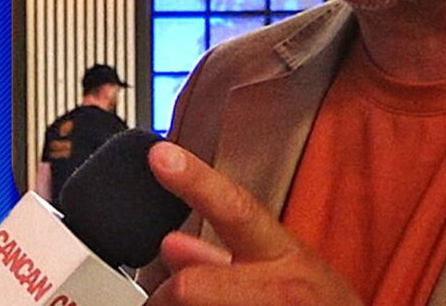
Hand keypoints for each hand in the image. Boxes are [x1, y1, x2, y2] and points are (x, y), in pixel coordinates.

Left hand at [145, 142, 363, 305]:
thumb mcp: (286, 277)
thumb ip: (224, 261)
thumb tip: (171, 244)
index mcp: (283, 255)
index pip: (236, 209)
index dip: (196, 182)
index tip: (159, 155)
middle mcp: (280, 288)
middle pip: (190, 286)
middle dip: (162, 299)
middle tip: (160, 305)